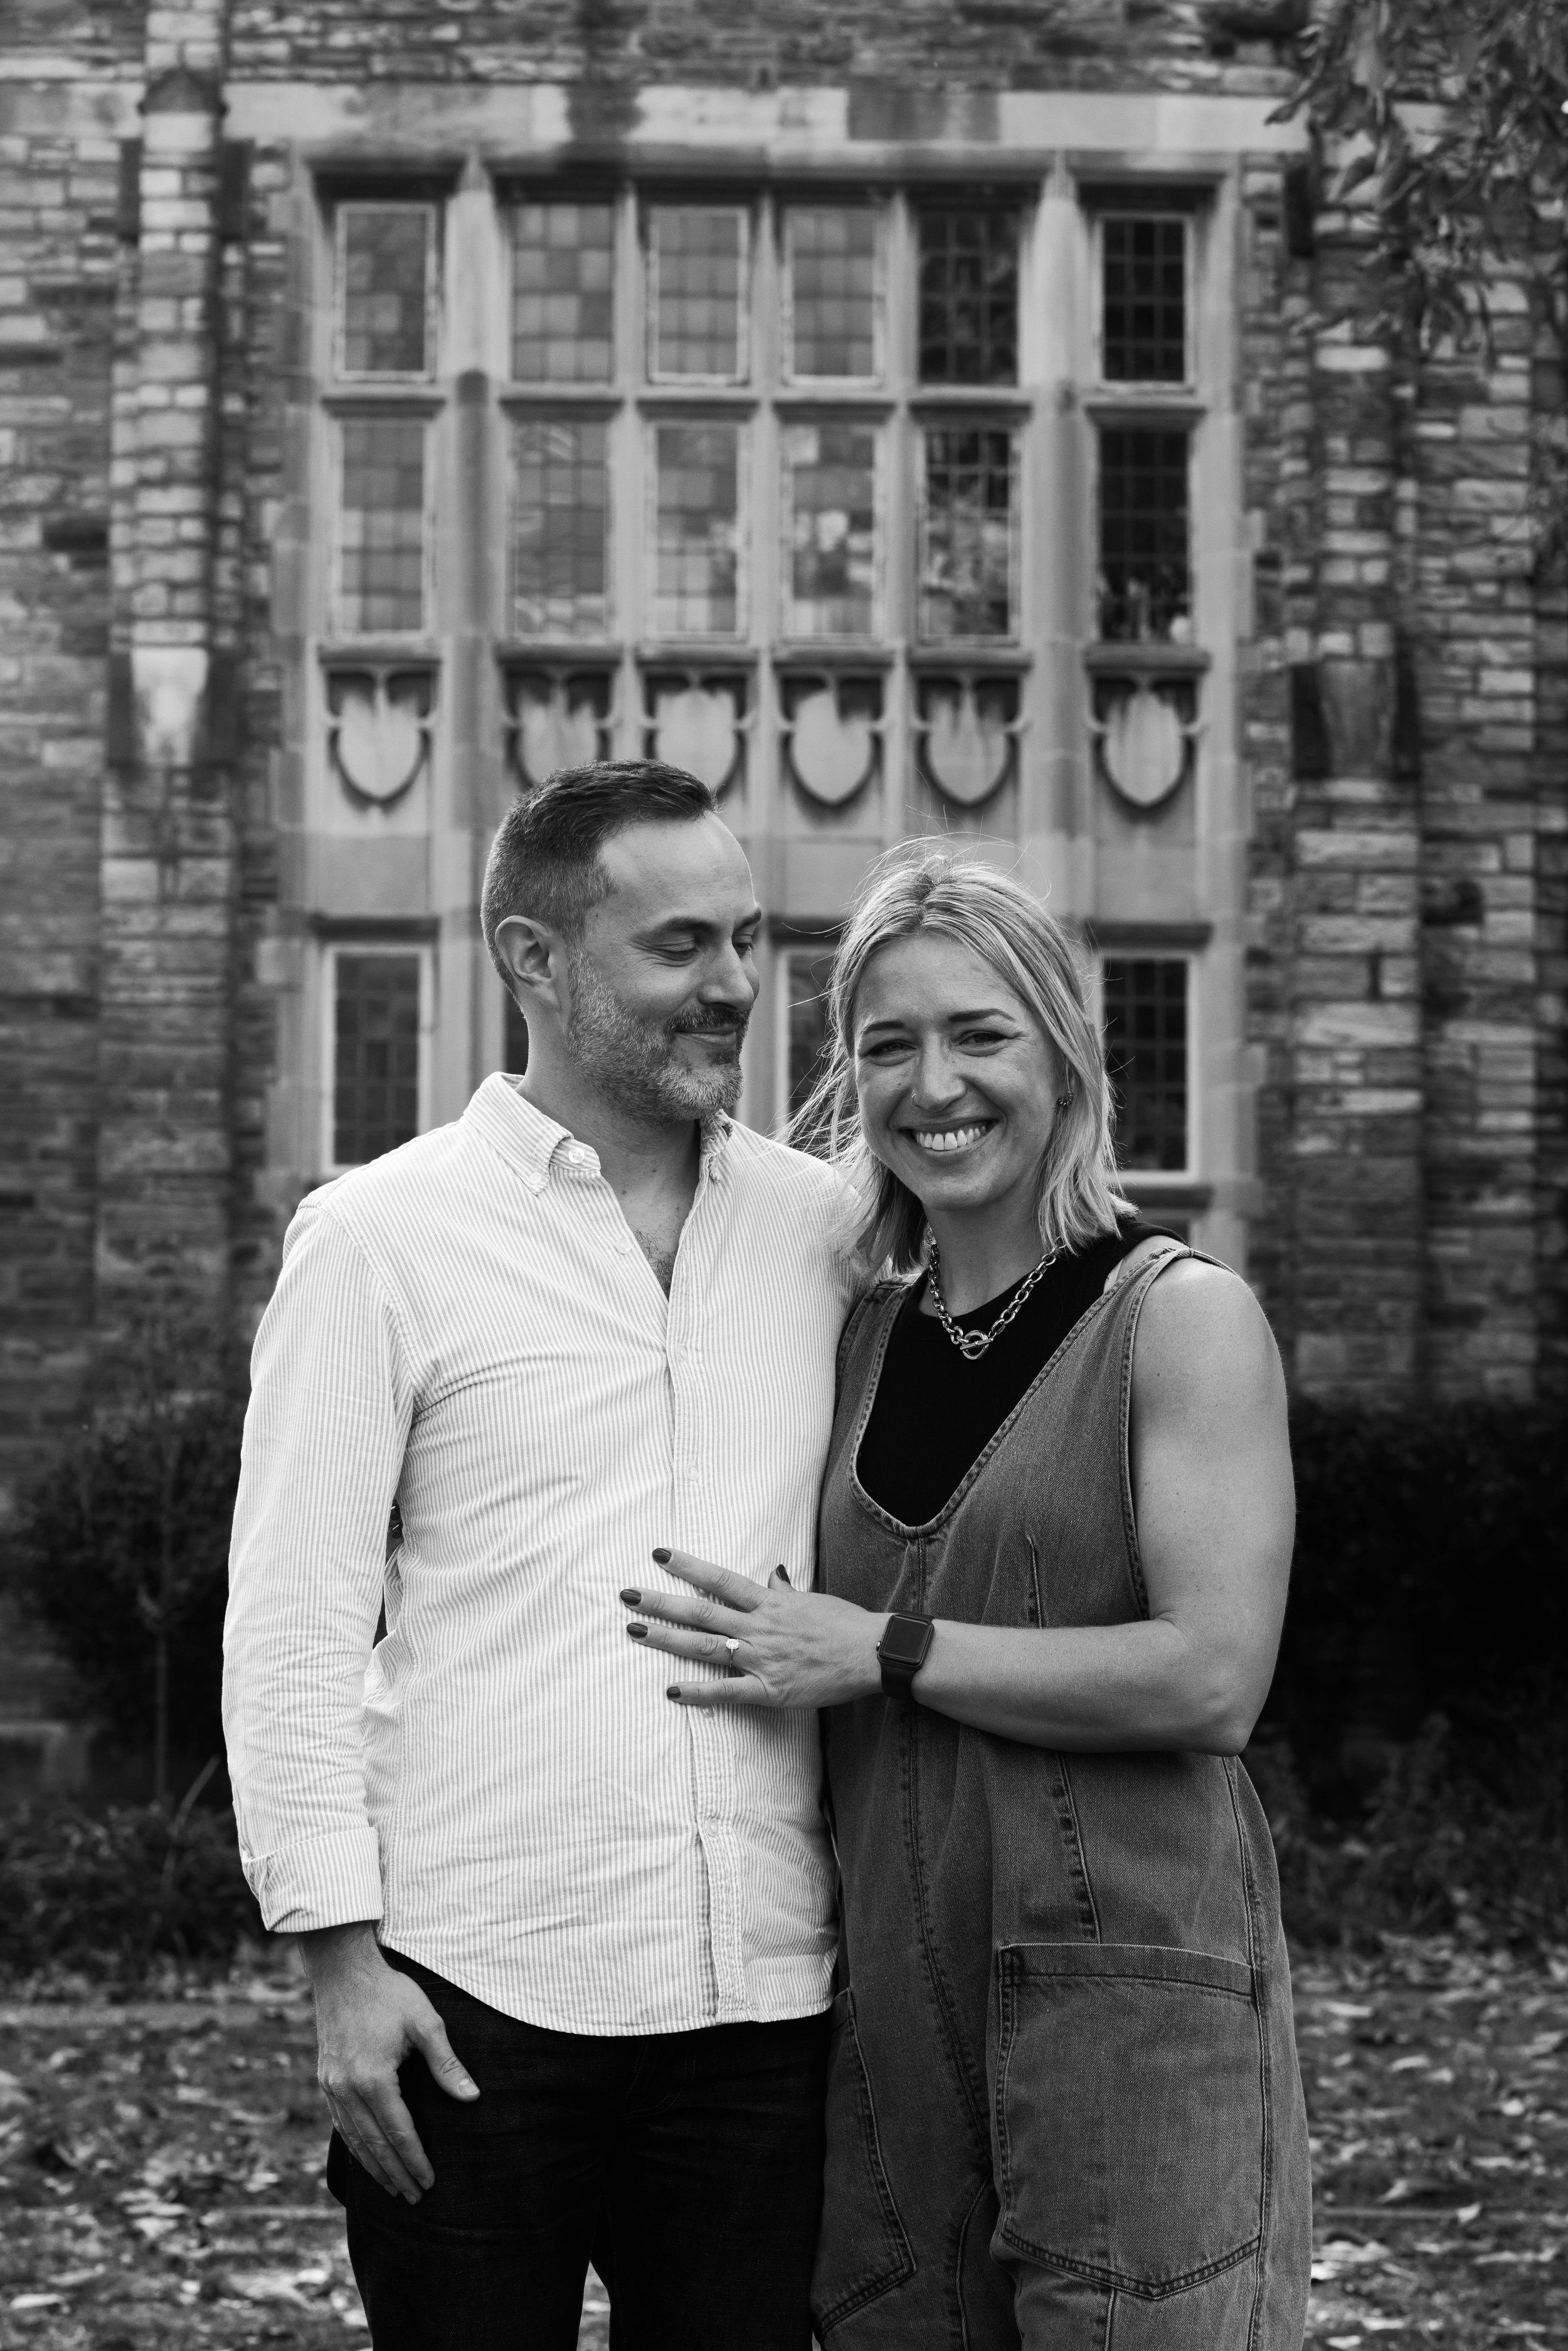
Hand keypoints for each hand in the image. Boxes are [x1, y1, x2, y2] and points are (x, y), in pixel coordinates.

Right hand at [299, 1922, 478, 2202]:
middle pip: (374, 2144)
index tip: (429, 2183)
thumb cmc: (389, 1993)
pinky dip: (355, 2146)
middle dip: (396, 2173)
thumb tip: (472, 2098)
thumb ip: (446, 2064)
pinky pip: (340, 2124)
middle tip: (414, 2198)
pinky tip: (367, 2157)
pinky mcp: (325, 2079)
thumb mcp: (425, 2023)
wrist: (342, 1971)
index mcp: (373, 2078)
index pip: (398, 2132)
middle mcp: (347, 2088)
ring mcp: (331, 2085)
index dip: (415, 2160)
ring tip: (393, 2188)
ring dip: (374, 2167)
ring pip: (354, 2138)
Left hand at [622, 1548, 884, 1709]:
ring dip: (668, 1639)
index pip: (720, 1579)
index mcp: (770, 1602)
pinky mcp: (770, 1690)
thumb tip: (773, 1576)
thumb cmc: (847, 1624)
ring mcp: (762, 1658)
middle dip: (661, 1602)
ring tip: (635, 1631)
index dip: (688, 1566)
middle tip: (627, 1595)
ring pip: (706, 1646)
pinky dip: (698, 1692)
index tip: (659, 1556)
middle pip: (701, 1611)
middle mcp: (759, 1626)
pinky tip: (672, 1690)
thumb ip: (786, 1592)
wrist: (873, 1654)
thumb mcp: (814, 1600)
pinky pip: (728, 1692)